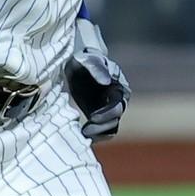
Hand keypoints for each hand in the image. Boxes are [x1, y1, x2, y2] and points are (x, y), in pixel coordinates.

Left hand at [66, 18, 129, 142]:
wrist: (75, 66)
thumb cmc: (83, 59)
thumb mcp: (88, 59)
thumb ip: (97, 68)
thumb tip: (107, 81)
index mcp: (119, 88)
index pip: (118, 106)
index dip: (107, 113)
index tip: (91, 117)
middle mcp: (117, 101)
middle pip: (115, 121)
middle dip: (101, 127)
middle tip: (85, 130)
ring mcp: (108, 111)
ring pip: (110, 129)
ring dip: (97, 134)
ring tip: (82, 133)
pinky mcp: (99, 118)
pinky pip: (101, 132)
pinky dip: (93, 136)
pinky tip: (80, 135)